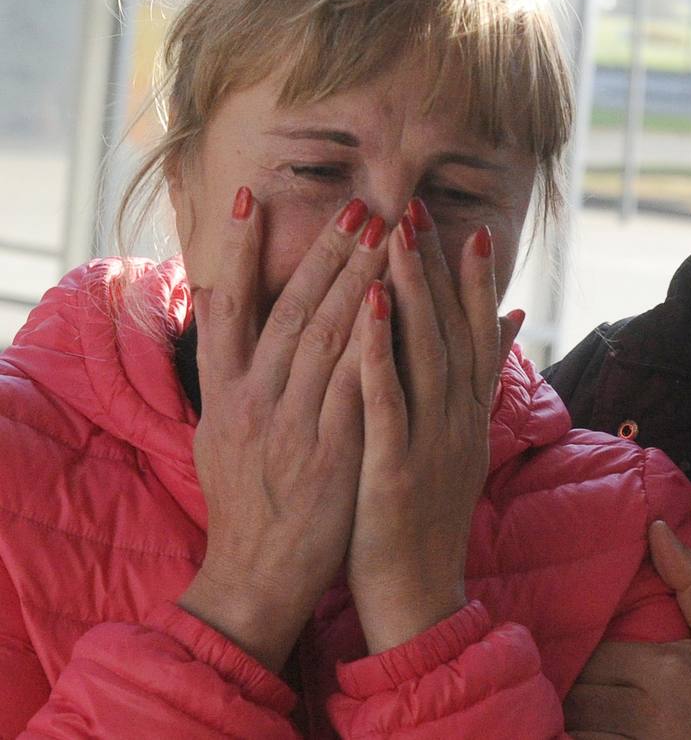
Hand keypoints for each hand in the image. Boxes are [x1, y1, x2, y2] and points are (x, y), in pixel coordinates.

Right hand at [179, 190, 385, 671]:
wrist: (257, 576)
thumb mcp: (218, 432)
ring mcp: (291, 427)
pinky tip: (392, 304)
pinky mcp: (330, 453)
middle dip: (325, 254)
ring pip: (324, 338)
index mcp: (224, 394)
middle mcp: (253, 402)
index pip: (231, 307)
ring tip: (385, 234)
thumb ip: (227, 371)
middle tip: (358, 205)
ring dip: (356, 280)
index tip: (254, 196)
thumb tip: (224, 310)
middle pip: (290, 311)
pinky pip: (353, 387)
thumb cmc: (246, 500)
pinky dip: (372, 343)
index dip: (241, 250)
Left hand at [345, 202, 521, 653]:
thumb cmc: (427, 521)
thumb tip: (511, 328)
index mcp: (469, 419)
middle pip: (452, 332)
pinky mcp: (395, 469)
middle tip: (423, 210)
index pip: (477, 337)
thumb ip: (479, 389)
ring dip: (413, 291)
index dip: (474, 282)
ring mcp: (431, 444)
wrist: (418, 598)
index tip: (469, 228)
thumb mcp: (462, 450)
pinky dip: (380, 349)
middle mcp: (458, 422)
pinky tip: (370, 305)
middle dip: (438, 268)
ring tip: (400, 237)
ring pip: (425, 354)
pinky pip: (387, 400)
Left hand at [565, 521, 690, 738]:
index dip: (593, 660)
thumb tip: (657, 526)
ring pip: (575, 722)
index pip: (597, 655)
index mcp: (666, 672)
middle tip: (586, 687)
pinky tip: (578, 736)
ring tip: (581, 715)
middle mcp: (647, 714)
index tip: (597, 665)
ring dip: (572, 720)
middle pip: (580, 691)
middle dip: (579, 689)